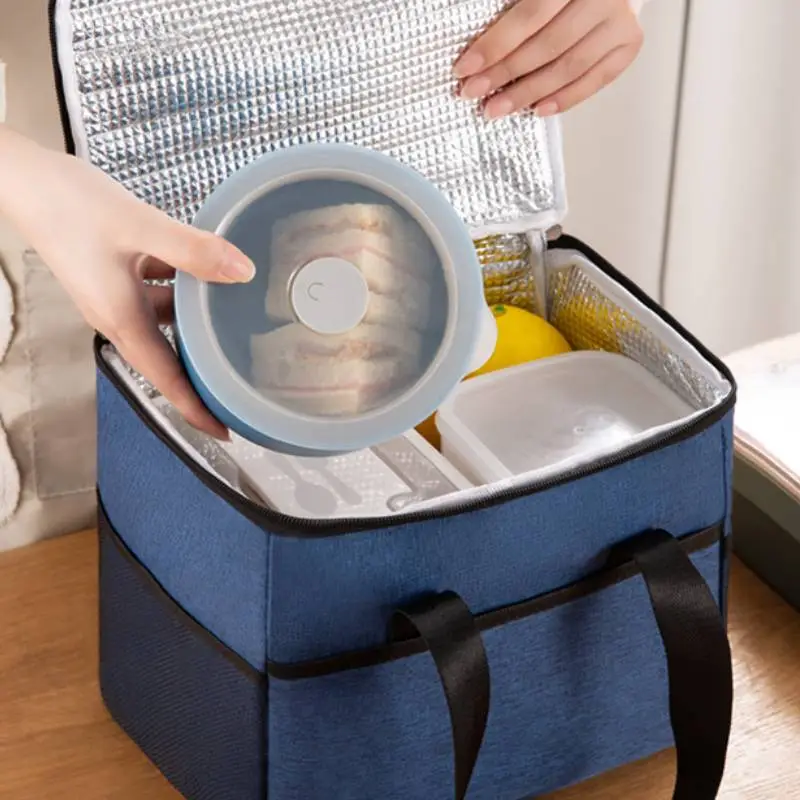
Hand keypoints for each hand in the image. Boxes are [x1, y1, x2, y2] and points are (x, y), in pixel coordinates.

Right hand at [0, 126, 254, 438]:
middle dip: (203, 372)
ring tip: (240, 324)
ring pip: (167, 321)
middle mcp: (118, 316)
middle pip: (169, 357)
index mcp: (121, 320)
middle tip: (243, 381)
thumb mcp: (138, 226)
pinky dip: (183, 287)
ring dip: (197, 323)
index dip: (196, 409)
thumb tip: (242, 271)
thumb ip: (192, 249)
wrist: (22, 178)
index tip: (225, 430)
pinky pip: (157, 290)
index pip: (166, 380)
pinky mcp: (116, 272)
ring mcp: (116, 295)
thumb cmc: (65, 204)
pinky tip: (207, 269)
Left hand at [454, 0, 643, 118]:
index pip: (530, 15)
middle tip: (474, 93)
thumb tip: (478, 50)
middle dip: (505, 74)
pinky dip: (565, 98)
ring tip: (498, 109)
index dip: (495, 45)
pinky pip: (596, 80)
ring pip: (569, 67)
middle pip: (547, 45)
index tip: (465, 68)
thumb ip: (515, 7)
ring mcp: (621, 21)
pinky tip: (537, 110)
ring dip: (529, 93)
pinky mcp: (630, 43)